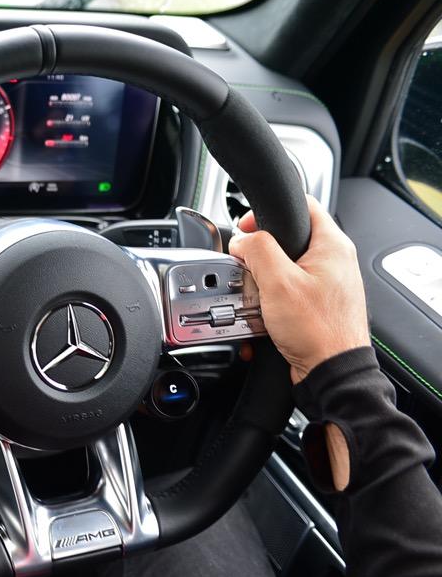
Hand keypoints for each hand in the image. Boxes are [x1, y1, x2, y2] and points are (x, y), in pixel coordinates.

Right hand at [228, 195, 370, 384]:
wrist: (332, 371)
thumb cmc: (318, 331)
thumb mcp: (278, 282)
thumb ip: (258, 251)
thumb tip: (242, 240)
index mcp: (332, 245)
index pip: (302, 205)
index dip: (267, 212)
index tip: (246, 229)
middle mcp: (334, 261)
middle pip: (287, 240)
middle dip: (260, 256)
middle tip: (248, 269)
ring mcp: (327, 283)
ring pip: (284, 269)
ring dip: (263, 283)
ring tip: (258, 298)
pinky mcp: (318, 303)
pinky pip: (288, 292)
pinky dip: (271, 301)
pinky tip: (265, 316)